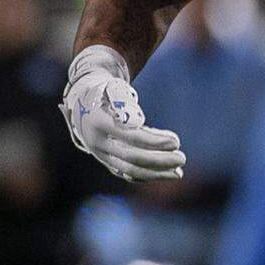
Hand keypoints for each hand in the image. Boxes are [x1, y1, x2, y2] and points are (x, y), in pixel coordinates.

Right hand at [61, 45, 184, 182]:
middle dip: (159, 160)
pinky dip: (148, 176)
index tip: (176, 142)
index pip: (130, 137)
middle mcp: (98, 143)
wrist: (83, 102)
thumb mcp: (111, 88)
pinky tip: (167, 174)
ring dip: (156, 173)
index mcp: (99, 122)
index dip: (154, 141)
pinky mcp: (107, 162)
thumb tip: (138, 121)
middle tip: (182, 158)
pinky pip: (127, 174)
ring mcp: (101, 155)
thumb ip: (123, 99)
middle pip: (131, 158)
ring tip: (178, 172)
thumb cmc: (104, 91)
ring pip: (129, 170)